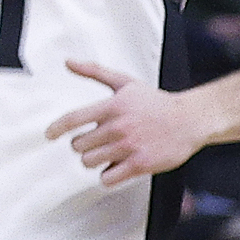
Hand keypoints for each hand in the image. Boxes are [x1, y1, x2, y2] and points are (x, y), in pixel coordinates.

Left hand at [46, 57, 212, 186]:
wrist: (190, 120)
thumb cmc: (155, 102)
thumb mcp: (124, 82)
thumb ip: (94, 71)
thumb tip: (68, 61)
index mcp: (111, 107)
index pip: (73, 119)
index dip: (56, 128)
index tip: (49, 135)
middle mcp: (117, 127)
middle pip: (79, 145)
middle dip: (82, 146)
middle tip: (94, 143)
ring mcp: (129, 147)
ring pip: (90, 162)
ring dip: (93, 161)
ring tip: (104, 155)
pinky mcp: (141, 165)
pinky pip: (109, 177)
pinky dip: (106, 176)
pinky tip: (114, 169)